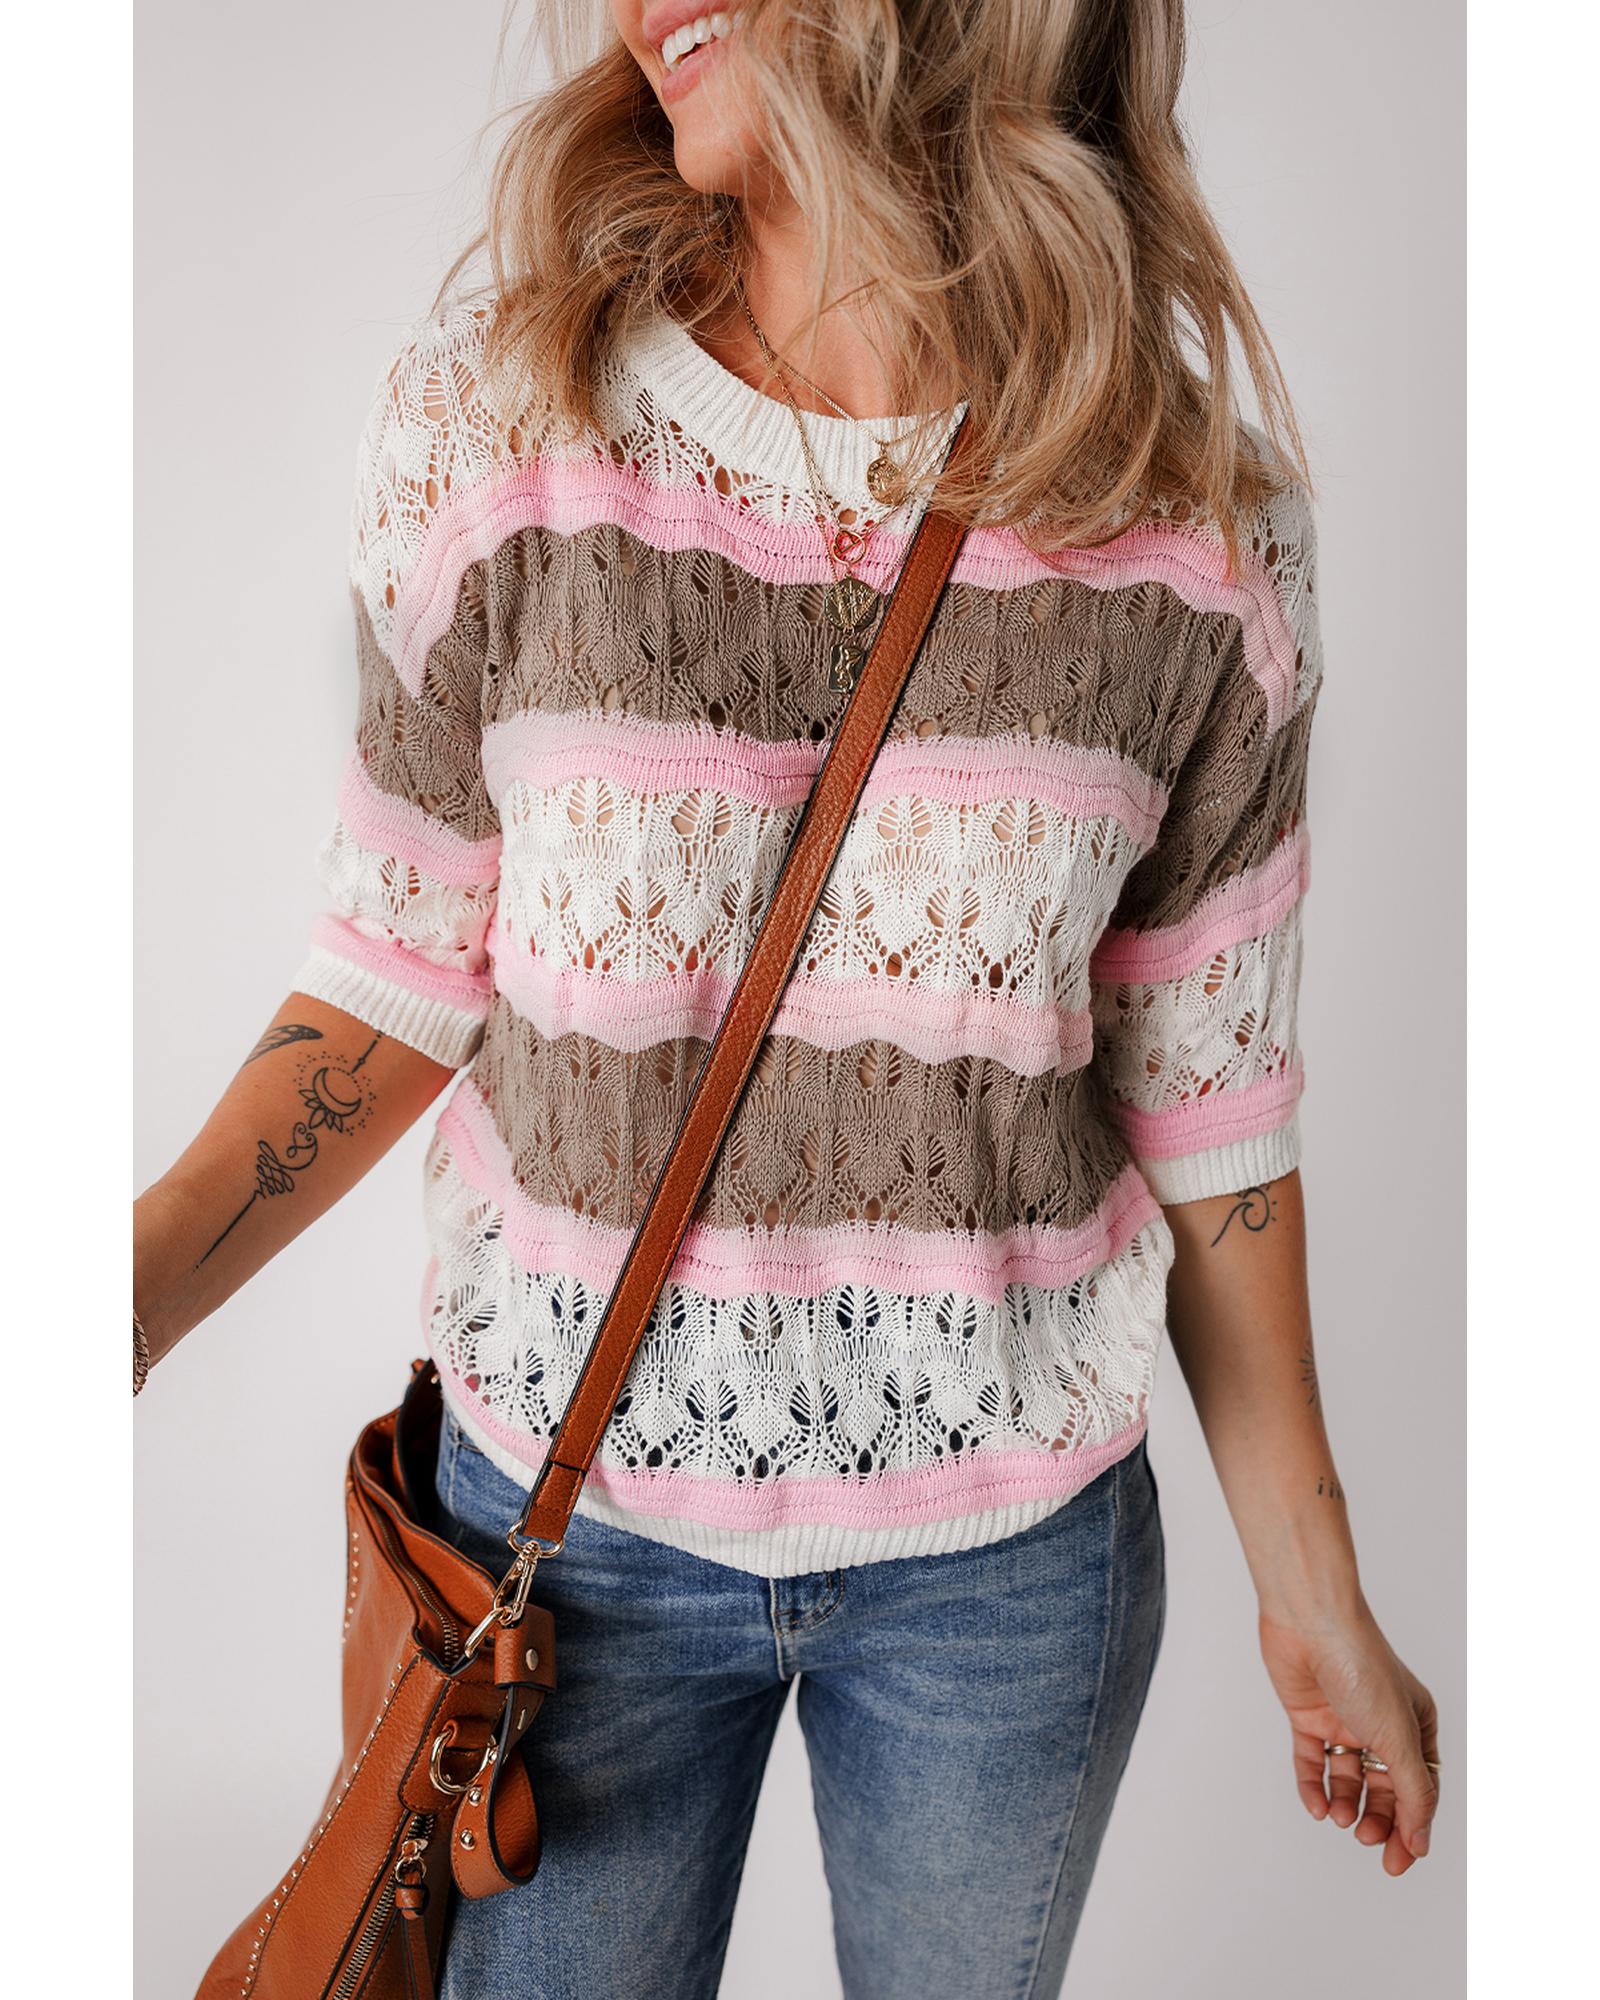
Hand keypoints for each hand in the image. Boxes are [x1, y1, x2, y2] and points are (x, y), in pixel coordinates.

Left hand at [1258, 1596, 1439, 1875]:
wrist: (1310, 1622)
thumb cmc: (1362, 1667)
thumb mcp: (1398, 1738)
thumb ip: (1412, 1792)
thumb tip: (1420, 1841)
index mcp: (1416, 1724)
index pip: (1420, 1788)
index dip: (1412, 1827)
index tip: (1400, 1861)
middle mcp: (1381, 1723)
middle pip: (1384, 1788)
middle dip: (1378, 1819)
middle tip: (1368, 1841)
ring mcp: (1344, 1719)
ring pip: (1348, 1778)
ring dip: (1347, 1803)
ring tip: (1342, 1818)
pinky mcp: (1309, 1715)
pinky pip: (1312, 1762)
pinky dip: (1314, 1786)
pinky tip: (1317, 1806)